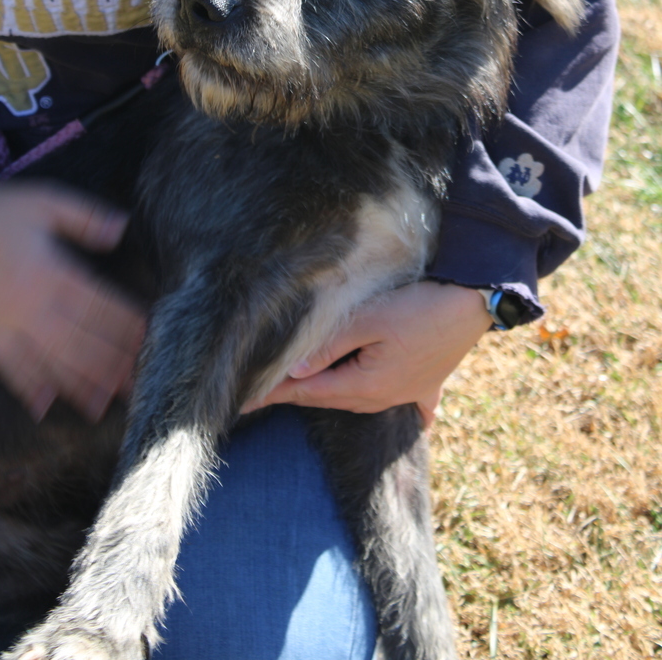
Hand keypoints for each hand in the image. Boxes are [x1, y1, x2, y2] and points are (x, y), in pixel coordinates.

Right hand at [0, 183, 145, 421]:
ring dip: (79, 383)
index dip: (126, 321)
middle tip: (139, 384)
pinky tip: (45, 405)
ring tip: (104, 404)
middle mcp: (32, 303)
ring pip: (49, 359)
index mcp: (51, 271)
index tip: (149, 337)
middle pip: (81, 339)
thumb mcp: (41, 201)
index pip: (99, 303)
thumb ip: (84, 217)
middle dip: (112, 363)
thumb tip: (121, 227)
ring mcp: (7, 323)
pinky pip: (8, 365)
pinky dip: (27, 386)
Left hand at [241, 281, 492, 426]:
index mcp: (365, 385)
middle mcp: (382, 397)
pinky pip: (402, 400)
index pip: (307, 392)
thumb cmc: (419, 307)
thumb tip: (296, 371)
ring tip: (301, 389)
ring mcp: (407, 392)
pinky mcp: (427, 382)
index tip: (241, 402)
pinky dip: (388, 404)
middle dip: (296, 393)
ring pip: (356, 396)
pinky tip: (395, 411)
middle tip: (262, 392)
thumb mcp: (368, 321)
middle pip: (329, 395)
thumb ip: (329, 347)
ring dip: (328, 391)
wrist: (474, 303)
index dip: (274, 394)